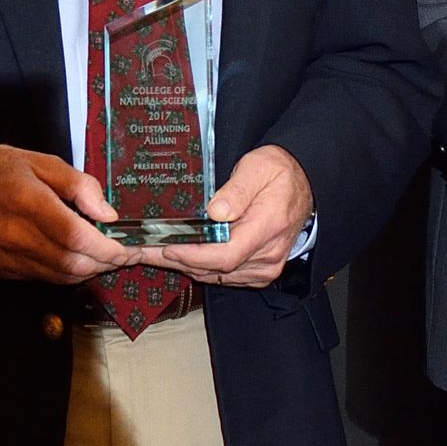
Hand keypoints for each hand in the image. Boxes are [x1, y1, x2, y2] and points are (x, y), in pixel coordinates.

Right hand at [0, 144, 127, 285]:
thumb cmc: (3, 171)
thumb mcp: (44, 162)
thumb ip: (79, 185)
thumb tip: (107, 214)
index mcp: (29, 203)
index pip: (76, 237)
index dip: (107, 248)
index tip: (127, 247)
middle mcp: (17, 236)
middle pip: (73, 263)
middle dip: (105, 263)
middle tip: (123, 254)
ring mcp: (8, 258)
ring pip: (62, 277)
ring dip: (89, 271)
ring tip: (104, 257)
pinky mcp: (3, 270)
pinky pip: (45, 278)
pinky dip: (68, 273)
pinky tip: (77, 259)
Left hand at [146, 145, 312, 288]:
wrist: (302, 183)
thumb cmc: (278, 173)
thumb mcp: (257, 168)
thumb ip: (237, 190)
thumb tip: (216, 211)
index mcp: (267, 228)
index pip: (226, 255)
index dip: (193, 255)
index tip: (167, 247)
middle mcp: (268, 255)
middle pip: (216, 269)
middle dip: (177, 260)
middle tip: (144, 251)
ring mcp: (265, 267)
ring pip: (218, 276)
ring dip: (186, 266)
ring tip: (154, 253)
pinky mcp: (260, 271)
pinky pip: (226, 277)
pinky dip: (202, 268)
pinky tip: (182, 256)